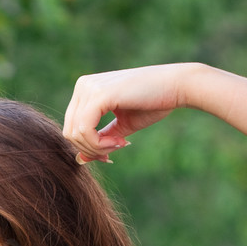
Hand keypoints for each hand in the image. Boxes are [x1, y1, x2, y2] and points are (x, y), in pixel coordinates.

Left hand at [62, 64, 197, 162]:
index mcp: (85, 89)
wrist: (177, 86)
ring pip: (75, 134)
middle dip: (91, 149)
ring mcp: (88, 88)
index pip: (72, 127)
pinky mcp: (98, 95)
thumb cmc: (152, 104)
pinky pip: (84, 130)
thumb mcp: (121, 127)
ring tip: (119, 145)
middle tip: (113, 153)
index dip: (88, 147)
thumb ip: (100, 141)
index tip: (110, 153)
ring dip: (97, 148)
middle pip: (69, 132)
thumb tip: (79, 160)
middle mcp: (83, 85)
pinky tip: (119, 142)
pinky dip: (99, 144)